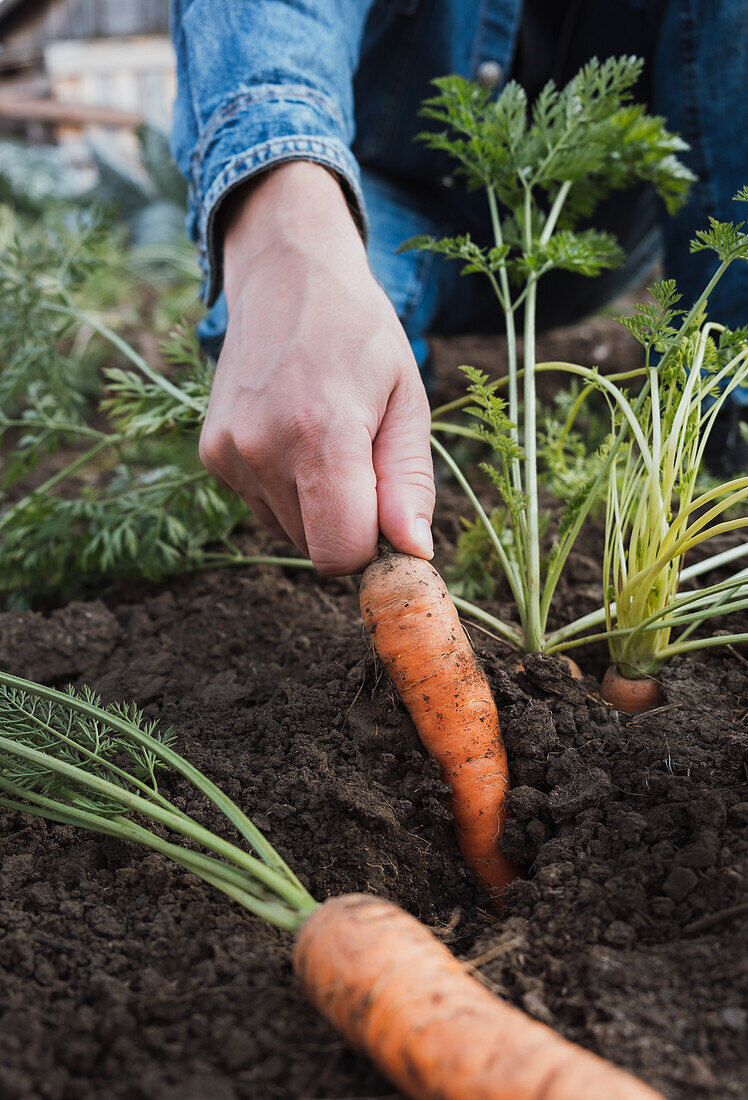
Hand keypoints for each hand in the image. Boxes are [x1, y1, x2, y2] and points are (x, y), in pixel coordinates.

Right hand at [199, 162, 434, 574]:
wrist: (286, 274)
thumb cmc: (360, 334)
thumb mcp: (406, 400)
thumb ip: (409, 482)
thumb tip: (412, 550)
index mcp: (321, 433)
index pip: (340, 553)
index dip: (373, 547)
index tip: (390, 513)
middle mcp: (262, 448)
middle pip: (316, 548)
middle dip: (348, 523)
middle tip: (361, 460)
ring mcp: (229, 452)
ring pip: (289, 532)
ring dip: (317, 507)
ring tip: (325, 438)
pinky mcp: (211, 453)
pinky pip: (263, 508)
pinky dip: (287, 489)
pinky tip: (294, 435)